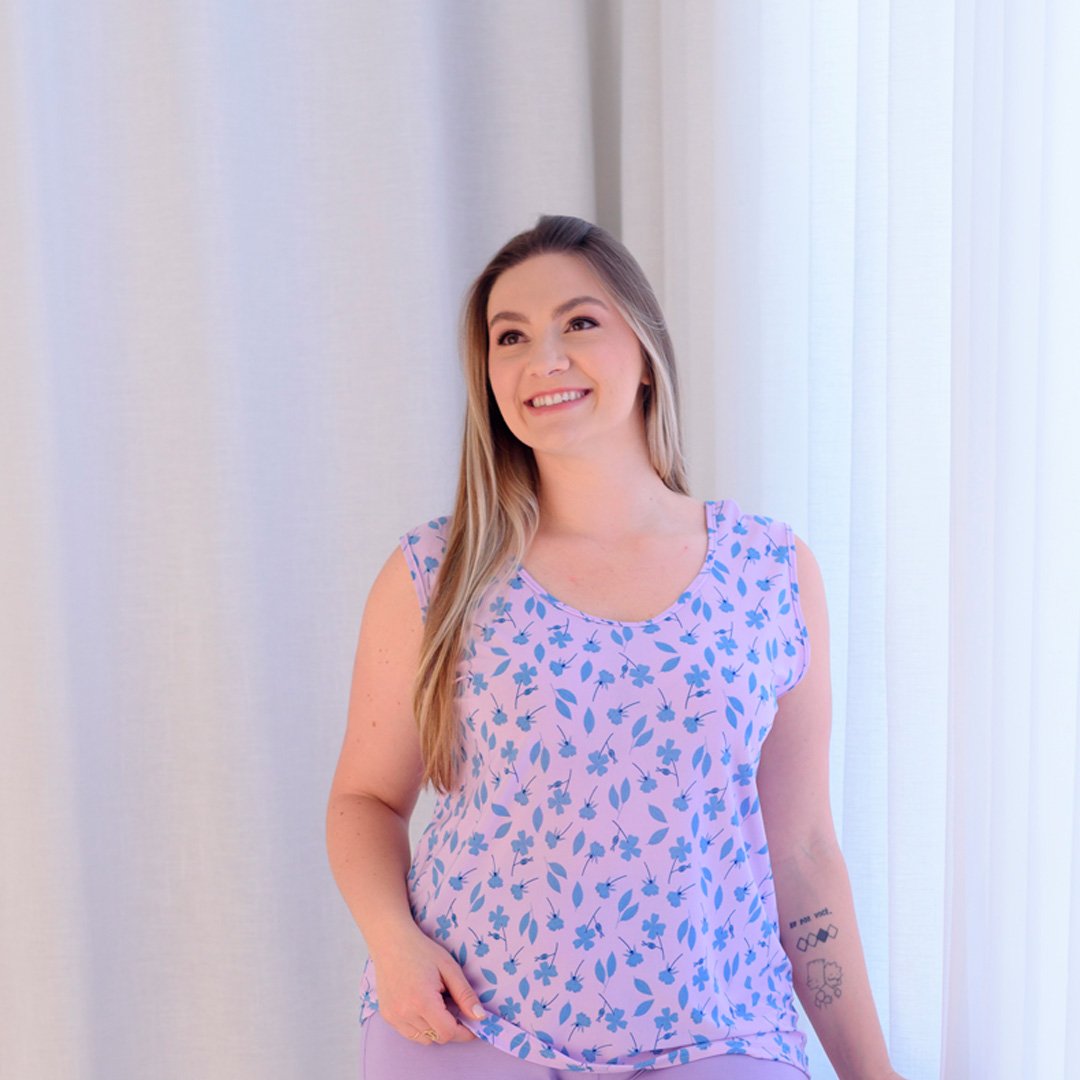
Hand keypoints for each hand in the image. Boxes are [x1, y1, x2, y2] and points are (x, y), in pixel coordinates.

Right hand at [369, 925, 484, 1043]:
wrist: (391, 942)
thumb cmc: (422, 951)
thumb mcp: (449, 968)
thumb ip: (465, 994)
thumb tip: (480, 1017)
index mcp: (422, 1001)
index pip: (447, 1033)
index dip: (464, 1032)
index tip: (473, 1025)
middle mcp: (405, 1014)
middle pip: (437, 1037)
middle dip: (451, 1028)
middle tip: (455, 1008)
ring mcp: (394, 1017)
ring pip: (424, 1038)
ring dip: (435, 1028)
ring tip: (437, 1004)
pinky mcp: (387, 1016)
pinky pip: (410, 1033)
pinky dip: (421, 1027)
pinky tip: (422, 1006)